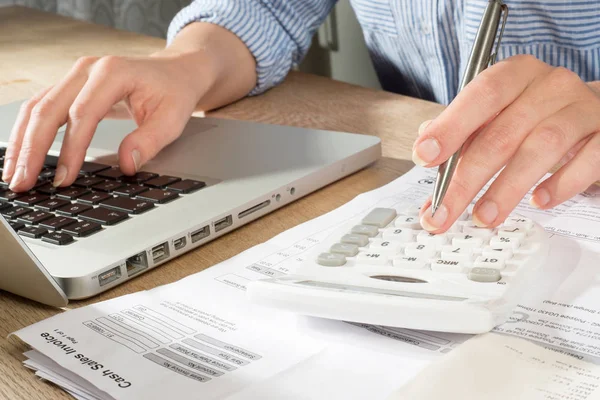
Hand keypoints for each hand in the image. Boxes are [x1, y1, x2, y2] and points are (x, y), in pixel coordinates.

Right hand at [2, 23, 255, 191]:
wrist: (175, 71)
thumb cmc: (173, 92)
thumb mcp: (173, 119)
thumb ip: (149, 141)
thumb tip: (125, 165)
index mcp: (112, 73)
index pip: (82, 114)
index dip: (71, 150)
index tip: (65, 179)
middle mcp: (87, 69)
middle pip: (48, 109)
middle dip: (33, 149)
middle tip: (24, 183)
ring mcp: (75, 75)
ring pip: (37, 107)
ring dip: (23, 143)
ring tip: (13, 175)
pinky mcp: (71, 86)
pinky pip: (41, 107)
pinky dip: (29, 132)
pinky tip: (22, 155)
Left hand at [412, 55, 599, 231]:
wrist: (594, 115)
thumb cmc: (535, 116)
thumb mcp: (498, 116)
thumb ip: (463, 133)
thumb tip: (426, 152)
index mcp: (516, 75)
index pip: (481, 95)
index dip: (451, 127)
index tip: (424, 157)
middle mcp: (550, 86)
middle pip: (503, 133)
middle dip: (467, 179)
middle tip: (444, 211)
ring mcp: (582, 109)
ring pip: (541, 147)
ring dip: (507, 188)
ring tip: (483, 217)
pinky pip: (588, 160)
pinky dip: (560, 184)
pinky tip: (539, 202)